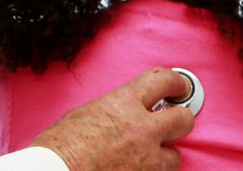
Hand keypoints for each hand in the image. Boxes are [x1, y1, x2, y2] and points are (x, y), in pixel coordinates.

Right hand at [30, 68, 195, 170]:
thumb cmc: (59, 147)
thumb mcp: (86, 113)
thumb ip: (115, 109)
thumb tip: (125, 112)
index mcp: (123, 103)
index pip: (163, 81)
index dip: (177, 83)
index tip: (180, 87)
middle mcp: (142, 129)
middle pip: (183, 120)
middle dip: (179, 120)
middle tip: (172, 123)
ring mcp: (147, 160)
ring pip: (175, 156)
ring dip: (162, 155)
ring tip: (143, 156)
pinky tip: (132, 169)